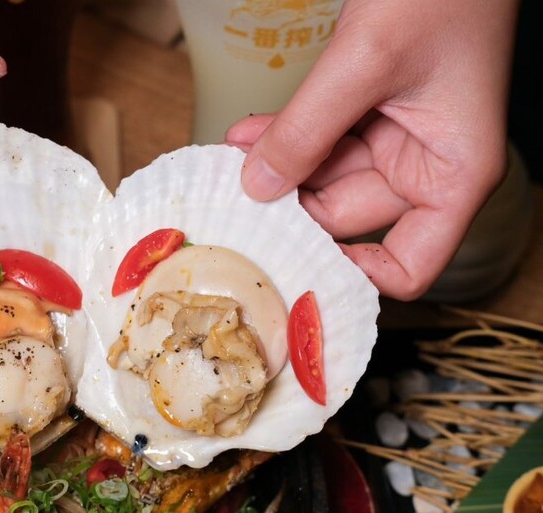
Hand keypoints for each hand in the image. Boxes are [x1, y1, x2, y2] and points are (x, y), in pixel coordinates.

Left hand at [226, 0, 519, 299]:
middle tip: (236, 201)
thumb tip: (257, 186)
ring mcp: (396, 140)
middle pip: (346, 218)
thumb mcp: (366, 62)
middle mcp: (426, 166)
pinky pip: (319, 140)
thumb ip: (307, 129)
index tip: (297, 261)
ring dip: (277, 166)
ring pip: (322, 178)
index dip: (356, 276)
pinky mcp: (370, 113)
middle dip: (289, 206)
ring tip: (233, 156)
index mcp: (453, 174)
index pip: (411, 266)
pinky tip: (248, 134)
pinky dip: (286, 137)